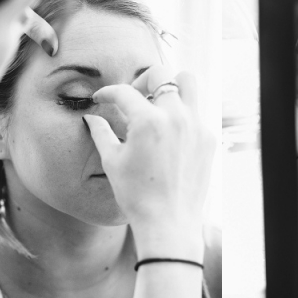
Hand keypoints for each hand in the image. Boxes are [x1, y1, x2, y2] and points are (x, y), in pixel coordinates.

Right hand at [83, 67, 214, 259]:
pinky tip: (169, 133)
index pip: (124, 92)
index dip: (108, 93)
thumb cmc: (136, 195)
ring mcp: (195, 125)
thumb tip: (89, 117)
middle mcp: (175, 117)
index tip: (102, 98)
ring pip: (189, 82)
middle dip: (143, 79)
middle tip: (134, 96)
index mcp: (148, 121)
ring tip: (158, 104)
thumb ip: (100, 132)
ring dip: (172, 85)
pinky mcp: (207, 138)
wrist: (168, 224)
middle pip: (161, 73)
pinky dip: (182, 114)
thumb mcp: (112, 162)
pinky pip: (196, 112)